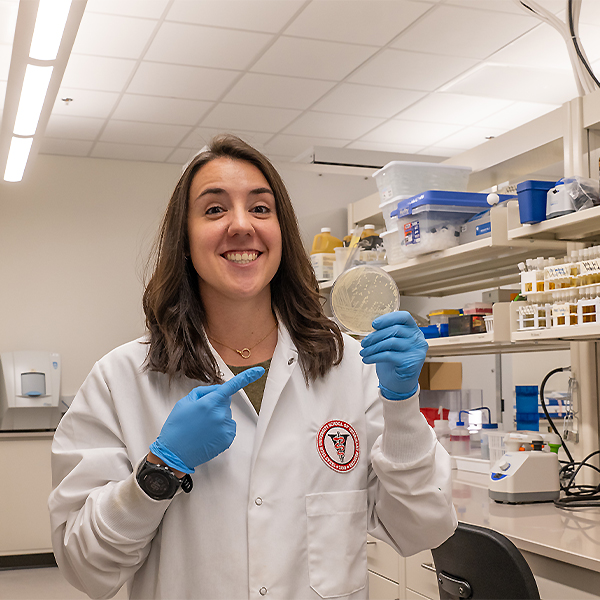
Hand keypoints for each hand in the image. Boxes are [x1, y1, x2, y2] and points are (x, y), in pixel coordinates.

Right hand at [149, 367, 264, 472]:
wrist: (174, 453)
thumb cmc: (177, 426)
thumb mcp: (185, 402)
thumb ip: (204, 392)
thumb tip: (218, 390)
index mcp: (209, 403)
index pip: (231, 386)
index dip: (247, 377)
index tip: (259, 371)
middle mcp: (220, 414)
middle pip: (225, 402)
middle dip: (215, 404)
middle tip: (199, 415)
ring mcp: (225, 427)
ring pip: (226, 415)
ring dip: (217, 418)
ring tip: (201, 428)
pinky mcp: (228, 439)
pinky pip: (228, 427)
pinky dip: (220, 429)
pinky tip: (207, 434)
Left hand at [359, 311, 427, 400]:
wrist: (401, 381)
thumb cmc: (396, 358)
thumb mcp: (393, 343)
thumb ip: (388, 333)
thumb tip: (372, 327)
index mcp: (414, 329)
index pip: (404, 316)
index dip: (388, 318)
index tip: (374, 324)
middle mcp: (418, 339)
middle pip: (395, 330)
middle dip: (375, 336)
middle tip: (363, 342)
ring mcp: (416, 350)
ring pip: (390, 343)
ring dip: (373, 347)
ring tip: (363, 352)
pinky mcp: (410, 362)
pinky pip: (388, 355)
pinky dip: (375, 356)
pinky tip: (367, 359)